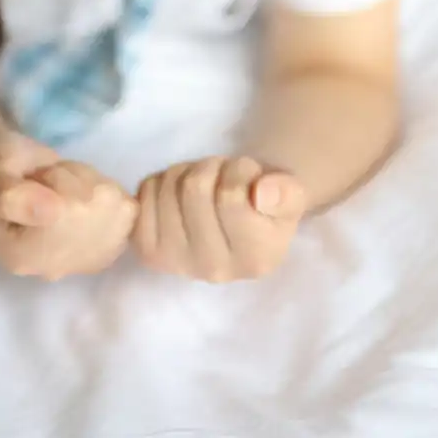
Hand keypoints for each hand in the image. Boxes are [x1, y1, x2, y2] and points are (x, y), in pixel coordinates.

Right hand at [0, 128, 136, 281]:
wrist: (3, 170)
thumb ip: (14, 196)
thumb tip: (54, 212)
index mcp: (22, 256)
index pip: (65, 214)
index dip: (58, 181)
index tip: (35, 177)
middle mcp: (54, 267)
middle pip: (94, 211)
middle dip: (75, 181)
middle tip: (47, 179)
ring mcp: (82, 260)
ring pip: (113, 207)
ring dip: (92, 183)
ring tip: (62, 184)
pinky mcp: (104, 246)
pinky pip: (127, 210)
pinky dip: (109, 191)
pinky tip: (82, 191)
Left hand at [133, 156, 305, 282]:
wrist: (238, 222)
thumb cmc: (267, 204)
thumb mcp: (291, 194)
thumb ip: (286, 193)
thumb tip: (263, 193)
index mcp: (256, 258)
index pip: (230, 194)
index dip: (239, 169)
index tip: (250, 177)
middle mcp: (214, 270)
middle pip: (195, 189)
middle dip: (211, 167)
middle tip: (224, 177)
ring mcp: (177, 264)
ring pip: (169, 187)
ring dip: (187, 171)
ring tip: (205, 184)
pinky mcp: (149, 251)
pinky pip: (145, 194)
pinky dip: (161, 180)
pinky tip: (179, 193)